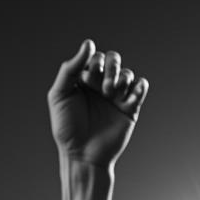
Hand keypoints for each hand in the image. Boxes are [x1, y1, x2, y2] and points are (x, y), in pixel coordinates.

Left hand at [48, 40, 148, 167]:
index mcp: (84, 81)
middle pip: (114, 60)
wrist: (82, 156)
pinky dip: (139, 87)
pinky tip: (130, 96)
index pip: (95, 58)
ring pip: (127, 73)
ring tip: (111, 92)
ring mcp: (116, 97)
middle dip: (111, 65)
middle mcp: (101, 86)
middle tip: (103, 85)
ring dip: (122, 77)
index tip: (88, 77)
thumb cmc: (67, 129)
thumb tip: (89, 44)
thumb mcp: (60, 95)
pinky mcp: (130, 109)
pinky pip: (140, 88)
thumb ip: (70, 69)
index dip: (94, 62)